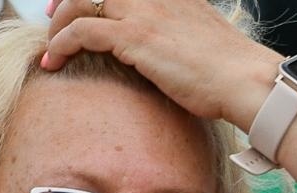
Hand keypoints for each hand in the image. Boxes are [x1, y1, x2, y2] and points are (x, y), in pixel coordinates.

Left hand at [41, 0, 277, 128]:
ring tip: (52, 48)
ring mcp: (143, 11)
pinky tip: (54, 60)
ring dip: (59, 25)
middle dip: (66, 1)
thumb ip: (177, 32)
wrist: (244, 80)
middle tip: (53, 20)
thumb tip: (164, 50)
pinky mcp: (134, 36)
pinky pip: (81, 30)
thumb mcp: (200, 37)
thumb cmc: (228, 71)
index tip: (77, 5)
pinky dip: (60, 44)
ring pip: (80, 2)